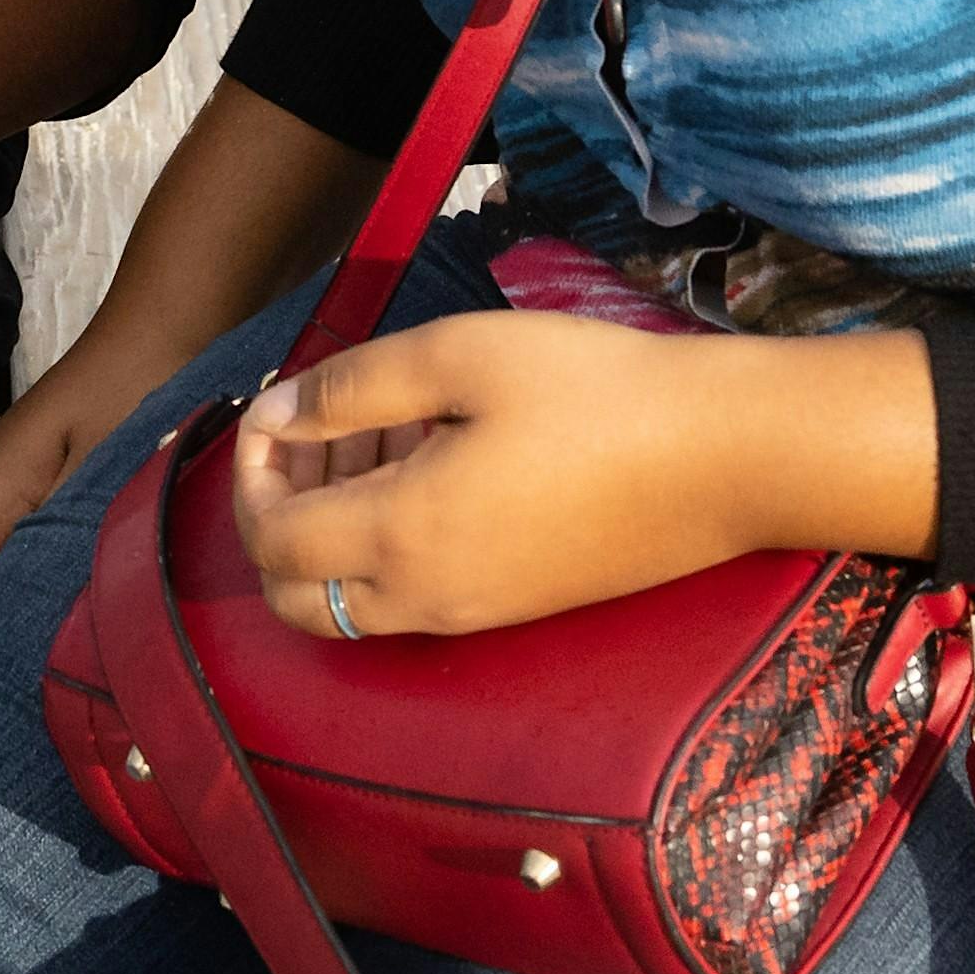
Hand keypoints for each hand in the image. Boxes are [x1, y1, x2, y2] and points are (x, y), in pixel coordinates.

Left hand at [229, 313, 930, 636]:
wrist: (726, 458)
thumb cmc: (591, 392)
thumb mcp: (457, 358)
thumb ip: (350, 389)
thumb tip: (276, 416)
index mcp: (401, 537)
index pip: (269, 541)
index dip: (249, 477)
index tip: (273, 412)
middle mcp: (427, 598)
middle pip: (296, 596)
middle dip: (278, 517)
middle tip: (313, 432)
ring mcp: (476, 615)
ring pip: (353, 602)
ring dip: (333, 530)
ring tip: (374, 429)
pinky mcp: (517, 609)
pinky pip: (412, 597)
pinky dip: (387, 544)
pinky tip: (430, 462)